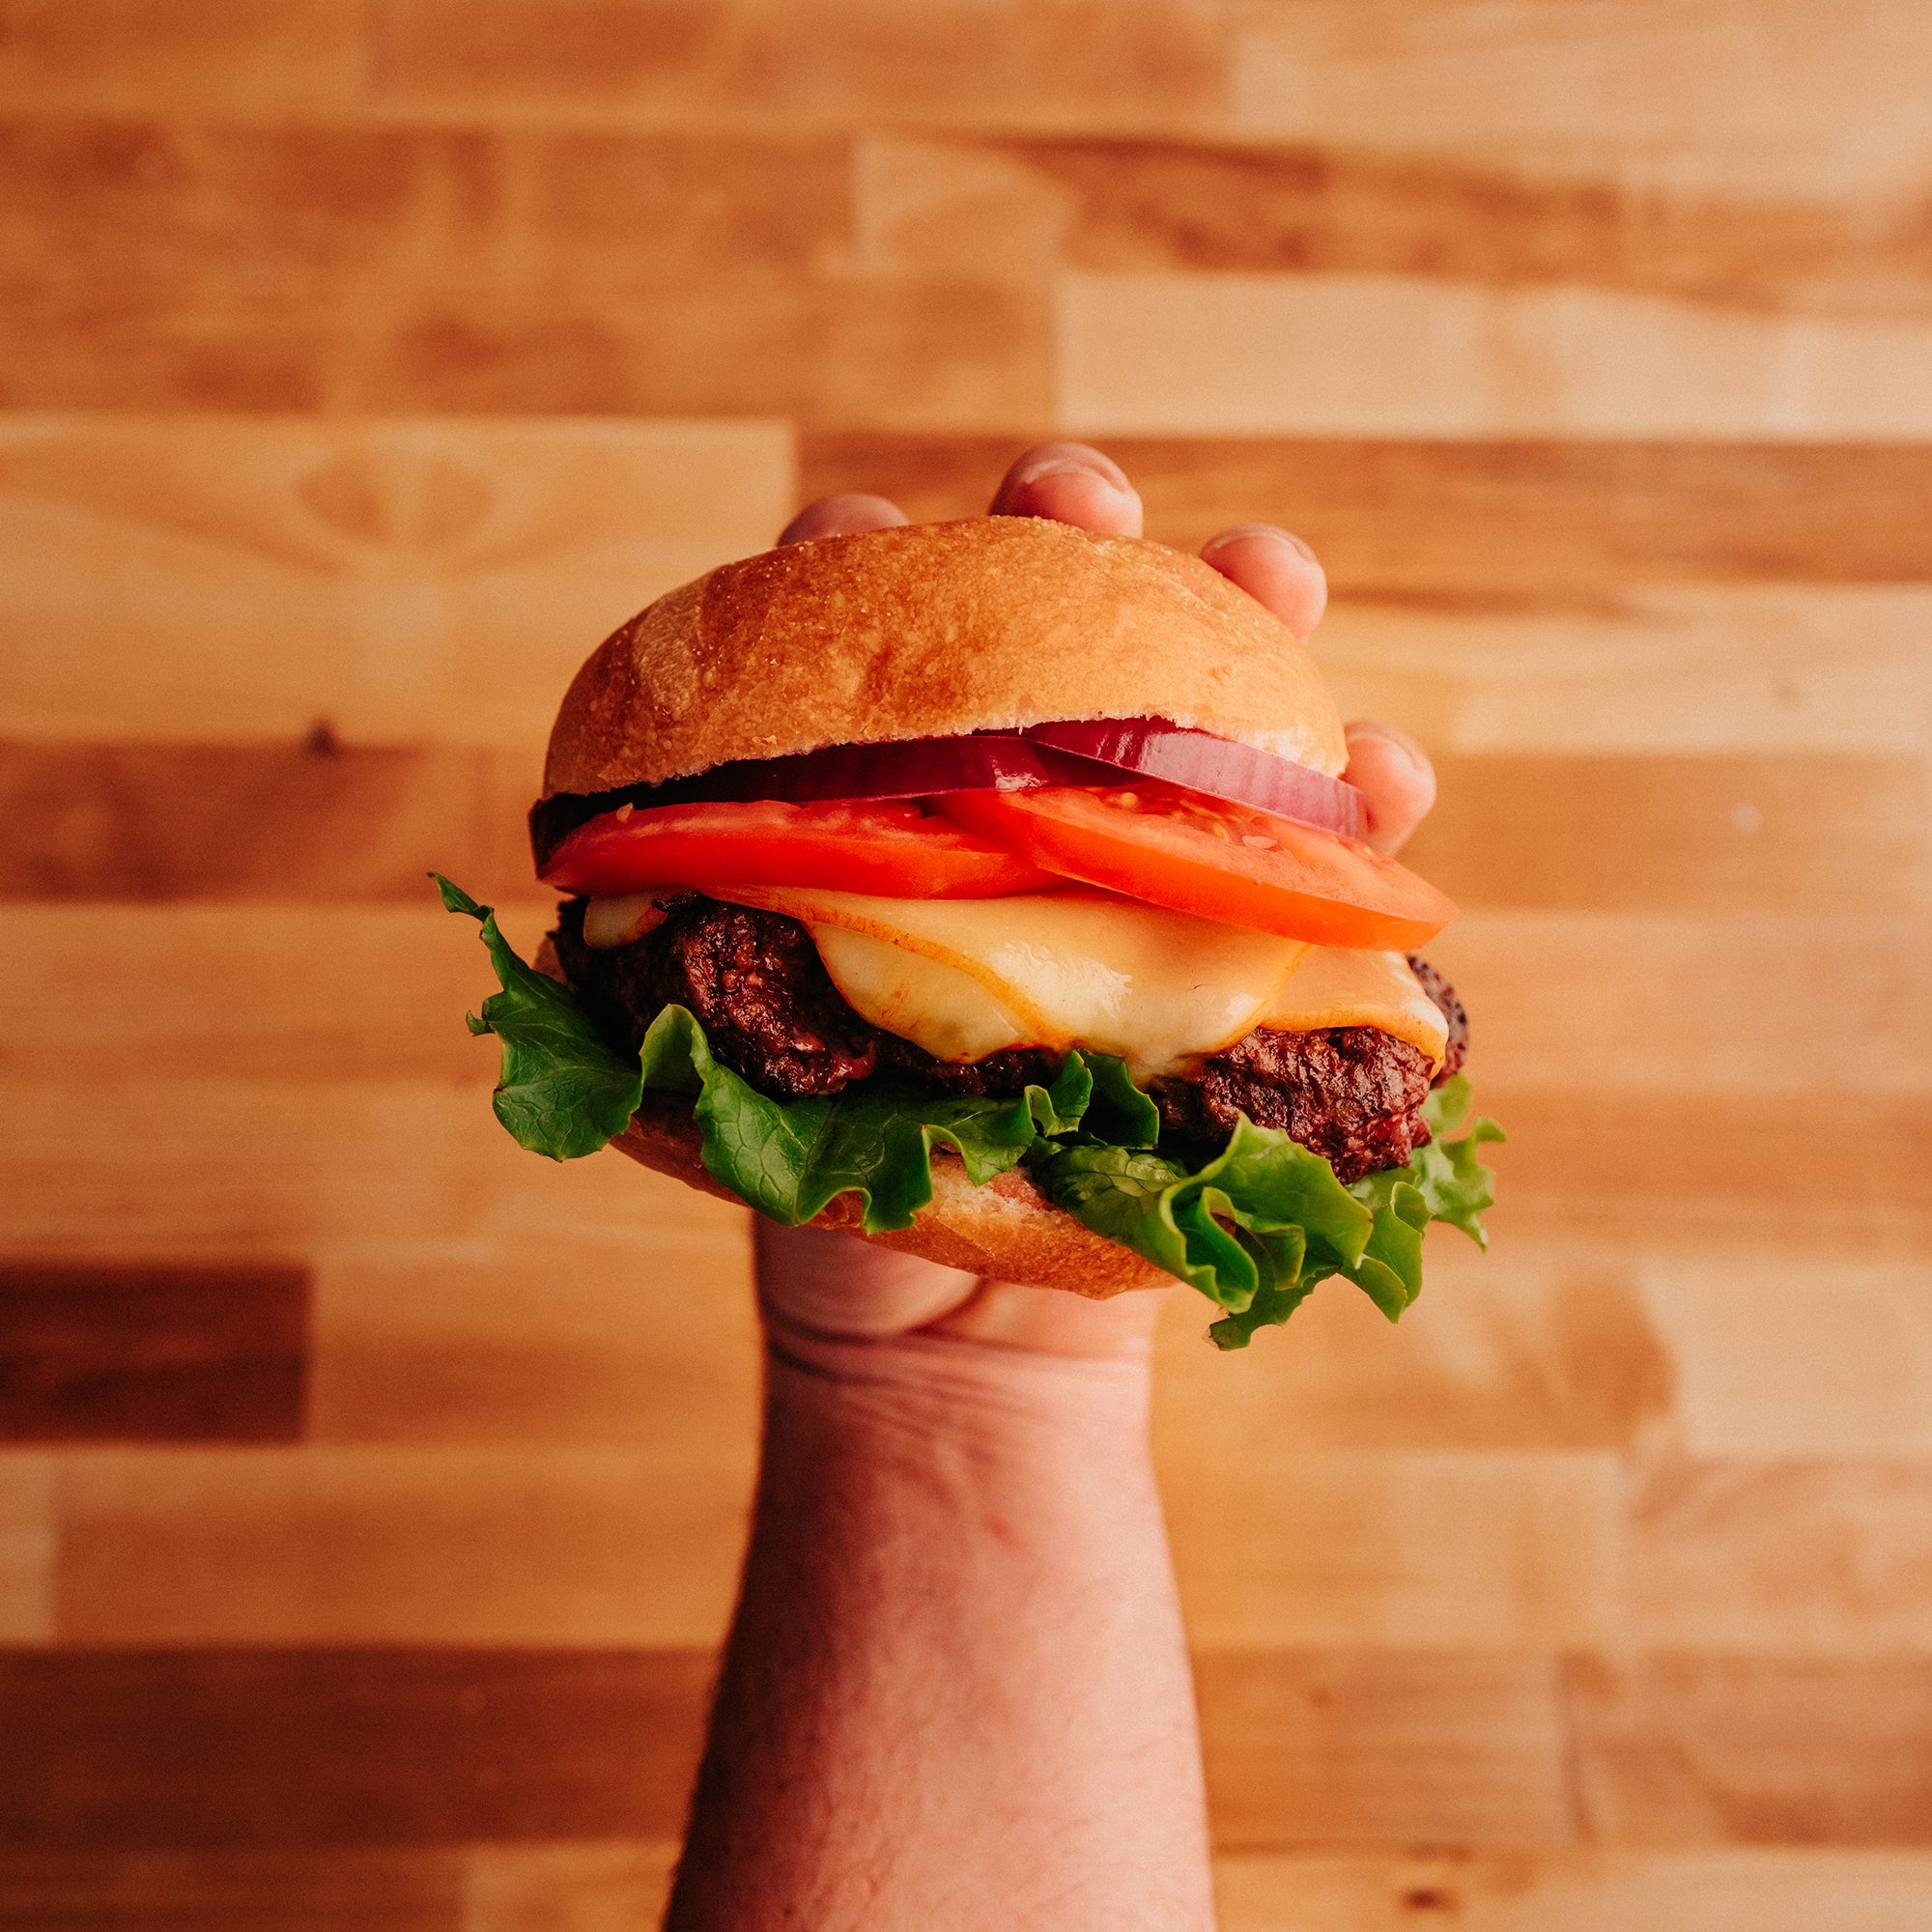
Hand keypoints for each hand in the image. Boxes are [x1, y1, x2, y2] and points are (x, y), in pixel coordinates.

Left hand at [759, 443, 1437, 1356]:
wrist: (954, 1317)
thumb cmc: (835, 1176)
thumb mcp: (741, 1076)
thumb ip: (692, 991)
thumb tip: (590, 911)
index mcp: (885, 800)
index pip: (861, 639)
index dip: (850, 569)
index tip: (848, 542)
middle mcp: (1017, 799)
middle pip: (1047, 618)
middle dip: (1061, 532)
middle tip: (1073, 503)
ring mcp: (1141, 855)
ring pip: (1209, 697)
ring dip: (1247, 612)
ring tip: (1273, 574)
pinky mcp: (1247, 933)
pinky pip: (1325, 856)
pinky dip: (1365, 804)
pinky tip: (1382, 779)